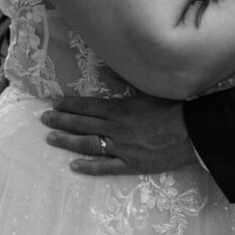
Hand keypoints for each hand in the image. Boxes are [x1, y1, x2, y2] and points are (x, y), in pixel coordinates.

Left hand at [40, 91, 195, 175]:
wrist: (190, 132)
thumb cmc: (171, 108)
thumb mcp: (147, 91)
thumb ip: (127, 84)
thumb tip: (111, 68)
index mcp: (120, 108)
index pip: (88, 106)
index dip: (70, 105)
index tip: (54, 104)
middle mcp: (116, 128)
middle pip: (83, 124)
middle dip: (61, 121)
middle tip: (44, 119)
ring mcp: (122, 148)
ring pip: (89, 145)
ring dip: (68, 141)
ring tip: (51, 138)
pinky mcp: (130, 165)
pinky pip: (106, 167)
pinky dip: (89, 167)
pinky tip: (74, 165)